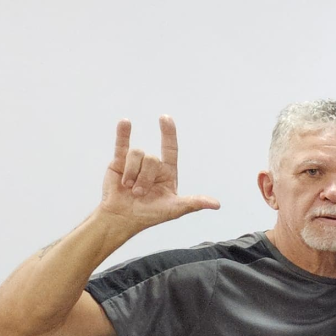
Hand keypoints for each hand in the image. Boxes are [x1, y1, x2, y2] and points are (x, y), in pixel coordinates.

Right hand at [99, 117, 219, 230]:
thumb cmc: (149, 214)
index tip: (165, 118)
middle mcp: (152, 166)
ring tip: (128, 187)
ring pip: (136, 154)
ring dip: (132, 173)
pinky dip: (122, 133)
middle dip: (144, 178)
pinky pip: (121, 145)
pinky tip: (125, 122)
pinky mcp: (118, 163)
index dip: (168, 133)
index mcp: (167, 173)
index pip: (170, 149)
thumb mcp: (174, 209)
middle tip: (139, 193)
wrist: (122, 218)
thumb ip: (194, 203)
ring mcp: (135, 163)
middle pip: (151, 159)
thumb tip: (217, 204)